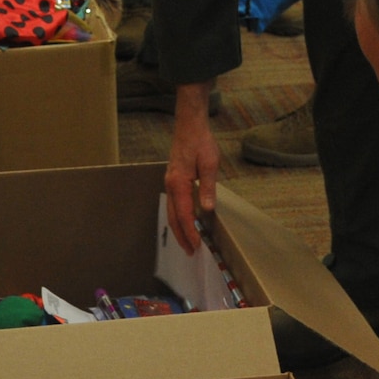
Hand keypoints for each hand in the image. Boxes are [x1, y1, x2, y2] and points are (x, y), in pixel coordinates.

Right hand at [165, 82, 220, 253]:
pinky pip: (173, 204)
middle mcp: (170, 186)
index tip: (196, 246)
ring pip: (171, 212)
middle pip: (173, 218)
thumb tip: (207, 209)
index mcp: (178, 183)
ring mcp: (169, 183)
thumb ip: (207, 187)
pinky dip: (178, 218)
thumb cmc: (200, 142)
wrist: (189, 126)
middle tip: (190, 252)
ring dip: (179, 229)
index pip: (184, 215)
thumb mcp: (209, 163)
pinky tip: (185, 222)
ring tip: (188, 242)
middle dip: (181, 236)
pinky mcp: (172, 180)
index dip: (190, 232)